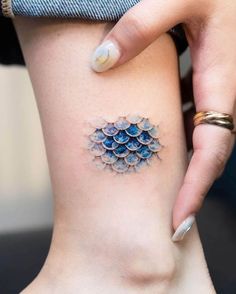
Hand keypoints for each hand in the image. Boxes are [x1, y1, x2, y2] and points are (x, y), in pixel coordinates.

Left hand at [90, 0, 235, 240]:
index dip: (197, 186)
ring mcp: (210, 89)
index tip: (178, 220)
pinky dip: (172, 139)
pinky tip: (150, 144)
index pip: (212, 147)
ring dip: (180, 167)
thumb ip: (140, 26)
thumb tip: (100, 62)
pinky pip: (188, 119)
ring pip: (197, 139)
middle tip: (167, 222)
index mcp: (222, 79)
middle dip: (189, 189)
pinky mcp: (199, 82)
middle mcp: (219, 92)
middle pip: (207, 153)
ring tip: (155, 191)